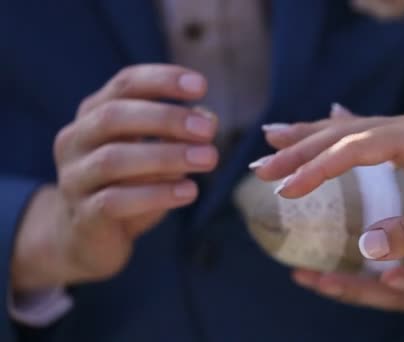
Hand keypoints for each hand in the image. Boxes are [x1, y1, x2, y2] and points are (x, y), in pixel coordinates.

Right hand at [11, 64, 217, 291]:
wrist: (90, 238)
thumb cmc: (131, 184)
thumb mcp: (160, 154)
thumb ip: (183, 134)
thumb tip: (210, 119)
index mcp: (95, 114)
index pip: (125, 84)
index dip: (162, 80)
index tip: (201, 86)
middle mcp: (77, 140)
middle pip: (114, 116)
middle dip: (166, 119)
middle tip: (208, 130)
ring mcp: (74, 178)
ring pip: (113, 159)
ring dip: (167, 156)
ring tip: (209, 159)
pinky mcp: (83, 215)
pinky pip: (115, 201)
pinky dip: (156, 194)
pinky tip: (190, 191)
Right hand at [254, 107, 403, 256]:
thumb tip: (365, 249)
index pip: (356, 148)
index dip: (317, 168)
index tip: (285, 189)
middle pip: (345, 131)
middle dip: (301, 148)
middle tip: (260, 166)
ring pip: (352, 127)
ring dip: (312, 137)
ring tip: (273, 140)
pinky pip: (365, 136)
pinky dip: (335, 137)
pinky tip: (320, 130)